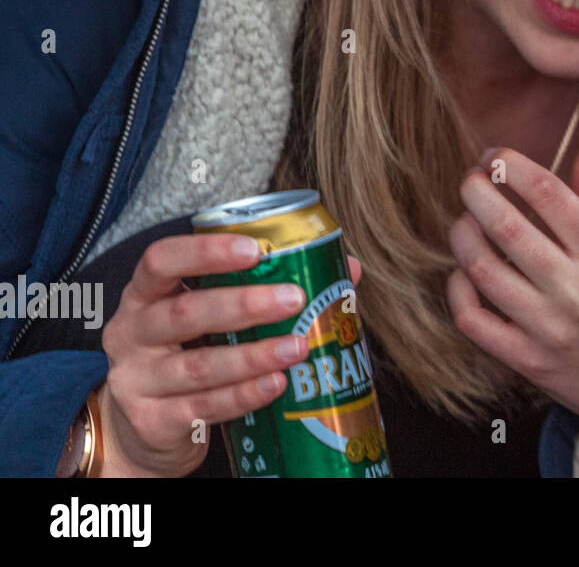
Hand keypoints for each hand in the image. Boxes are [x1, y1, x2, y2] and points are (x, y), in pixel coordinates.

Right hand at [96, 233, 361, 476]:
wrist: (144, 429)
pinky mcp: (153, 422)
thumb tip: (346, 270)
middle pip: (185, 313)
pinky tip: (275, 383)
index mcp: (145, 295)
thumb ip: (264, 287)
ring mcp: (137, 381)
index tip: (255, 250)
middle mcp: (132, 334)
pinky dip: (244, 395)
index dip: (206, 252)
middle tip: (294, 298)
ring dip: (254, 355)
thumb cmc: (188, 353)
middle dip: (244, 304)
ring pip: (200, 366)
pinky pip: (204, 406)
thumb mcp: (207, 318)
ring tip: (299, 346)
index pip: (162, 260)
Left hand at [448, 131, 578, 472]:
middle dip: (475, 192)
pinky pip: (472, 320)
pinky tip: (465, 273)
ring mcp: (548, 329)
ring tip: (465, 223)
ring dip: (462, 236)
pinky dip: (458, 289)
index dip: (510, 165)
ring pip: (481, 270)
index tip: (494, 156)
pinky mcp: (527, 362)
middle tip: (469, 181)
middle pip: (505, 226)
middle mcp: (576, 289)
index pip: (547, 192)